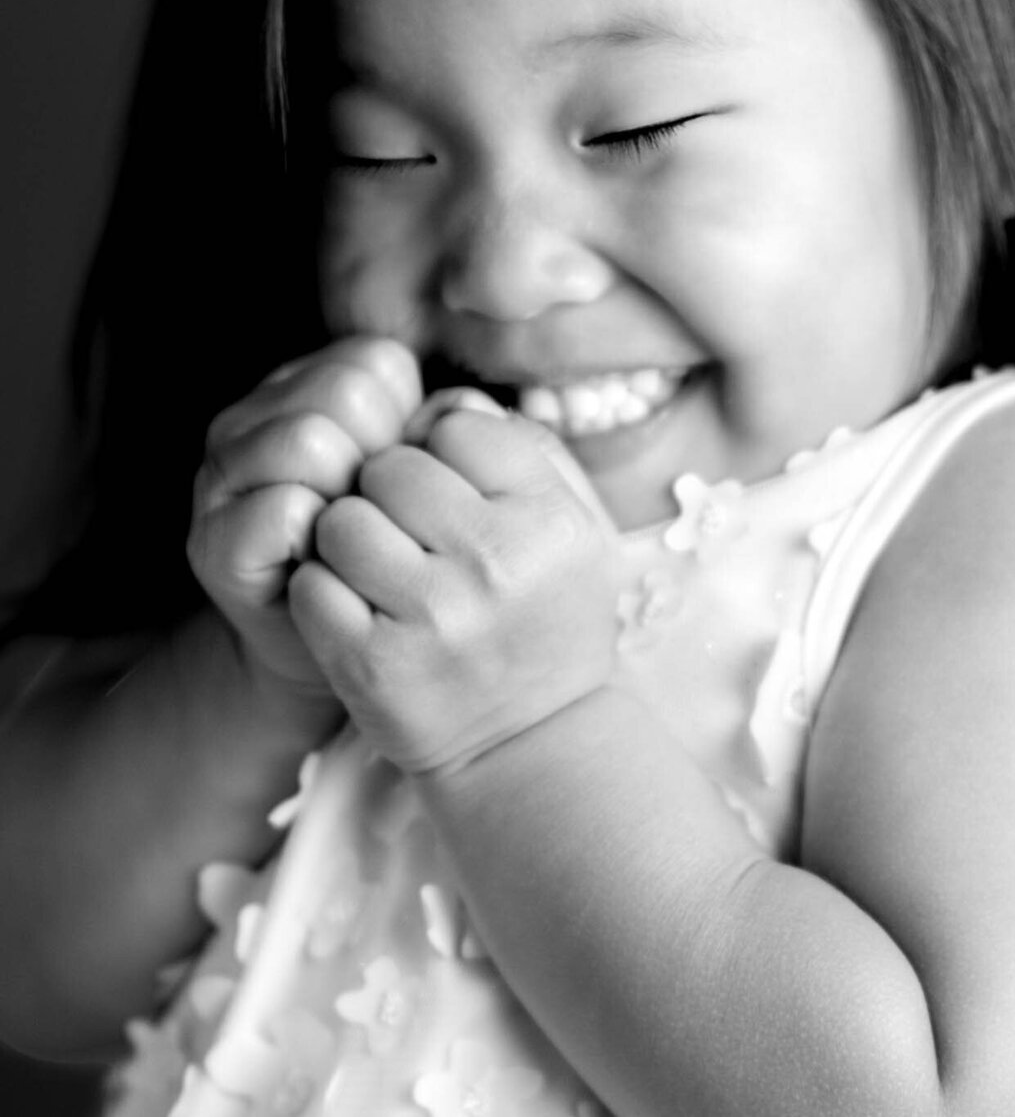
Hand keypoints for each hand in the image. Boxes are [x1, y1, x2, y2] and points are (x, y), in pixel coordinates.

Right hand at [188, 337, 420, 703]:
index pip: (376, 361)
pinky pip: (283, 509)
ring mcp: (222, 474)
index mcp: (306, 387)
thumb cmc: (395, 553)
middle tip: (377, 515)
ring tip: (351, 539)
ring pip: (308, 440)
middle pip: (346, 393)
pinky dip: (319, 543)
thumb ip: (443, 429)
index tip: (401, 479)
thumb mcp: (424, 478)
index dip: (408, 423)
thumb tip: (467, 408)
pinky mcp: (212, 540)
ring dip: (350, 501)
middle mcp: (252, 417)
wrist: (338, 652)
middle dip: (381, 458)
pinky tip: (324, 566)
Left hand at [288, 397, 618, 772]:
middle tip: (412, 534)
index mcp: (549, 520)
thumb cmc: (549, 614)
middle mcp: (495, 566)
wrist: (533, 744)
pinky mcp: (372, 668)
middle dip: (389, 491)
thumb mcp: (573, 524)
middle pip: (390, 468)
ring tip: (382, 569)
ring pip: (341, 521)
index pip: (456, 425)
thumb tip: (439, 400)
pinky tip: (360, 610)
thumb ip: (521, 446)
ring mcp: (431, 620)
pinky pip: (311, 585)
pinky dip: (325, 591)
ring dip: (349, 538)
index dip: (443, 450)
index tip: (454, 491)